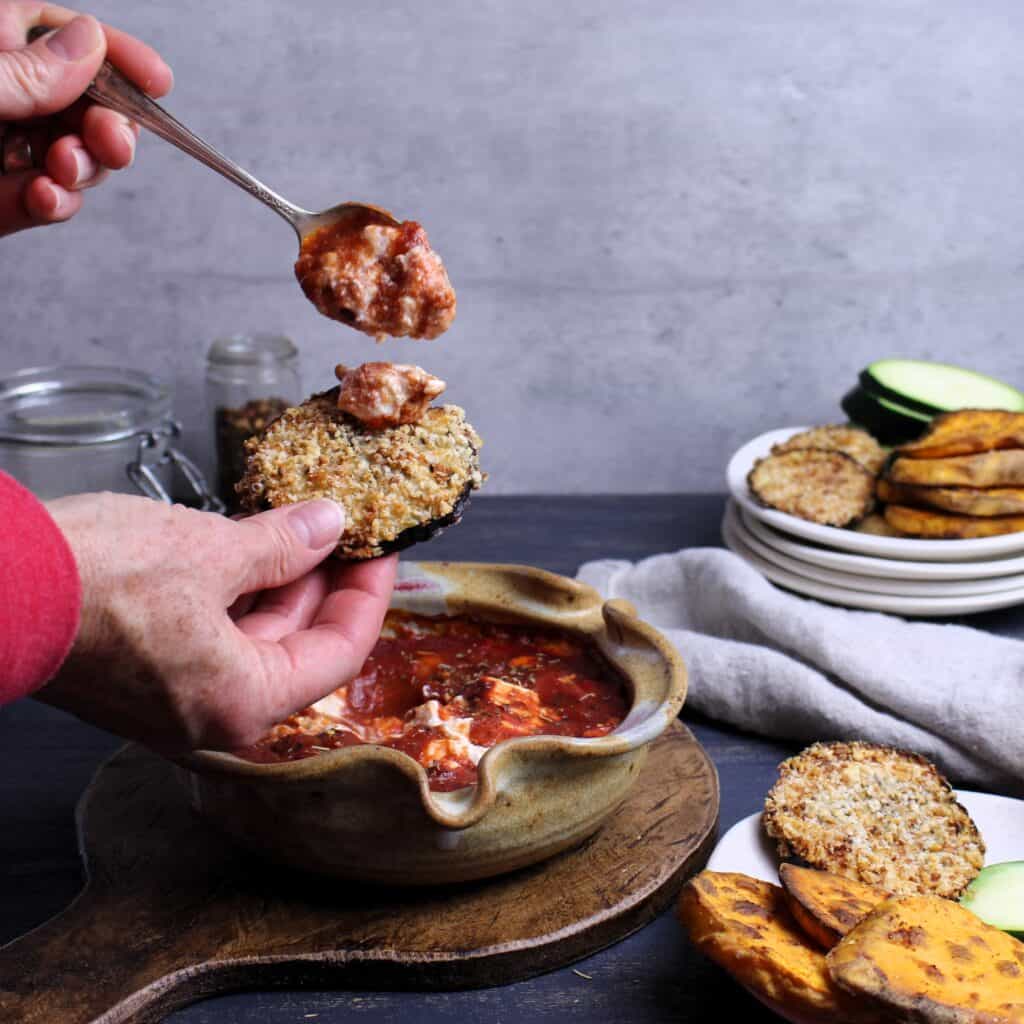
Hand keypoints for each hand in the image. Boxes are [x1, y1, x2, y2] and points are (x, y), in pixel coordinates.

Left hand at [0, 2, 171, 235]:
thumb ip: (25, 70)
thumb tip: (89, 40)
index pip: (63, 34)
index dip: (116, 54)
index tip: (158, 81)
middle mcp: (6, 97)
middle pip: (84, 103)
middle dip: (108, 126)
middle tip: (110, 144)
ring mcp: (4, 150)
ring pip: (76, 156)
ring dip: (84, 169)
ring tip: (61, 172)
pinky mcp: (3, 201)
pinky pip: (50, 201)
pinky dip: (58, 204)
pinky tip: (45, 199)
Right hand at [38, 493, 396, 753]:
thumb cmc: (91, 578)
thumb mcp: (209, 550)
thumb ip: (284, 544)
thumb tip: (330, 525)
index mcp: (241, 702)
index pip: (340, 652)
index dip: (368, 593)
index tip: (381, 549)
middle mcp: (213, 716)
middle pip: (299, 647)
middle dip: (325, 583)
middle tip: (346, 531)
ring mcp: (176, 699)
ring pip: (256, 639)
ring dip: (282, 583)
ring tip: (303, 527)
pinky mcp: (145, 675)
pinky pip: (215, 636)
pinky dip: (240, 593)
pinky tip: (254, 546)